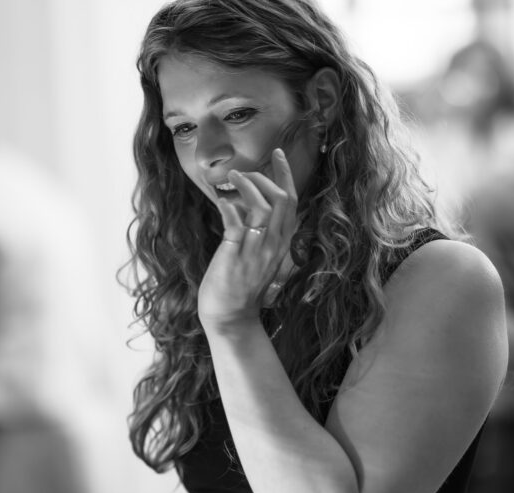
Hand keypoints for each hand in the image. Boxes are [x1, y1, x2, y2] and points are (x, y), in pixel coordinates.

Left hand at [198, 148, 298, 333]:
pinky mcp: (236, 257)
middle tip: (244, 172)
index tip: (277, 154)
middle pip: (282, 200)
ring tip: (231, 177)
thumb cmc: (239, 287)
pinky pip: (237, 224)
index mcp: (281, 243)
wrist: (230, 318)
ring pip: (262, 207)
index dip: (285, 175)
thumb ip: (254, 230)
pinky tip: (221, 202)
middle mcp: (274, 246)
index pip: (291, 202)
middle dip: (265, 177)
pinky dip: (229, 207)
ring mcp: (256, 252)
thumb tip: (242, 205)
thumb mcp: (255, 254)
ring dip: (246, 186)